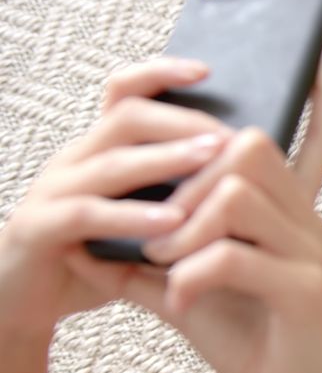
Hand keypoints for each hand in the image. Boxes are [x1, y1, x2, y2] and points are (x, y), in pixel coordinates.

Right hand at [0, 77, 229, 336]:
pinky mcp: (39, 230)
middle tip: (229, 136)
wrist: (21, 301)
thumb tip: (248, 170)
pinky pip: (87, 215)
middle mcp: (74, 159)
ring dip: (166, 160)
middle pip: (126, 117)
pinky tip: (172, 221)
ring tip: (212, 161)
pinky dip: (133, 216)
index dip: (161, 73)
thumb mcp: (142, 217)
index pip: (123, 91)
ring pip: (111, 162)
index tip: (207, 71)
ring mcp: (53, 191)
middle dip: (182, 121)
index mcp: (99, 148)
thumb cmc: (97, 256)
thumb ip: (178, 192)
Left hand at [71, 43, 321, 372]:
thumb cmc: (250, 340)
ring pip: (235, 194)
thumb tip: (80, 246)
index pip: (313, 137)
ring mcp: (308, 251)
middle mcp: (306, 220)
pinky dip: (191, 274)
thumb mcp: (185, 294)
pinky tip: (182, 300)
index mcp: (288, 212)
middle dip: (188, 178)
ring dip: (183, 227)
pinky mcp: (301, 288)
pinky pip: (233, 254)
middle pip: (250, 148)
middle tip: (162, 229)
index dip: (321, 95)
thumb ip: (141, 265)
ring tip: (166, 265)